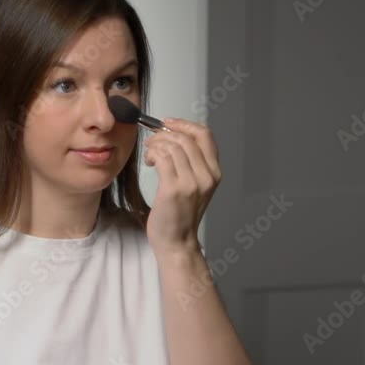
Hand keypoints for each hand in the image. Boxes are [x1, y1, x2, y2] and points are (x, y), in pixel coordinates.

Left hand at [143, 117, 221, 256]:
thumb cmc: (180, 215)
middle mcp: (206, 176)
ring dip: (156, 144)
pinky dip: (152, 154)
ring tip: (150, 153)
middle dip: (164, 134)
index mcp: (214, 173)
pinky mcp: (173, 189)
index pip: (205, 135)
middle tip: (152, 140)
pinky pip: (162, 158)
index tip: (168, 123)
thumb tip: (174, 134)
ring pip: (172, 146)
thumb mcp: (195, 186)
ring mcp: (191, 183)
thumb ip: (192, 162)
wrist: (176, 241)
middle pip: (185, 138)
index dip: (184, 124)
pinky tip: (149, 162)